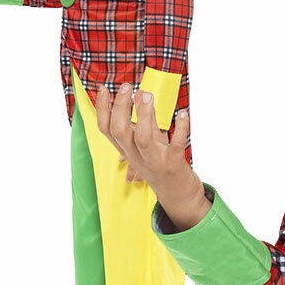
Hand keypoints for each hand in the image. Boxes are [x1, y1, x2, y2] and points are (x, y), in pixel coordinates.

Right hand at [96, 84, 211, 230]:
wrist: (178, 197)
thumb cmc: (162, 165)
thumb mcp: (147, 146)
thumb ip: (143, 124)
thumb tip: (139, 95)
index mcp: (127, 151)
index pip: (106, 130)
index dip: (101, 109)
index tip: (103, 88)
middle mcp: (136, 157)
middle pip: (119, 131)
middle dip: (120, 107)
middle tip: (127, 86)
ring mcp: (155, 161)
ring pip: (143, 138)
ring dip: (145, 115)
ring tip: (147, 94)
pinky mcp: (174, 165)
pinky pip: (176, 145)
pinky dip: (181, 129)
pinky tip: (183, 114)